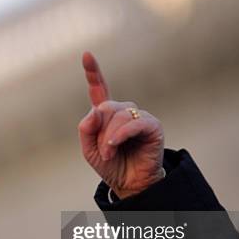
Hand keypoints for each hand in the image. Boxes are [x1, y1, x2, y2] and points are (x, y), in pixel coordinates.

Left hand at [78, 51, 164, 198]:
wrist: (130, 184)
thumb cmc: (111, 165)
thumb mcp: (89, 149)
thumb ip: (86, 129)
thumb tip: (94, 110)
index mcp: (106, 115)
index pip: (99, 89)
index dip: (93, 72)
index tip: (86, 55)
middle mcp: (123, 112)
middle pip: (105, 108)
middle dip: (100, 132)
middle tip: (103, 152)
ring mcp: (138, 117)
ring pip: (118, 115)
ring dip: (109, 138)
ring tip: (110, 154)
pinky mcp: (152, 126)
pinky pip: (134, 123)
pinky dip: (122, 134)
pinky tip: (116, 145)